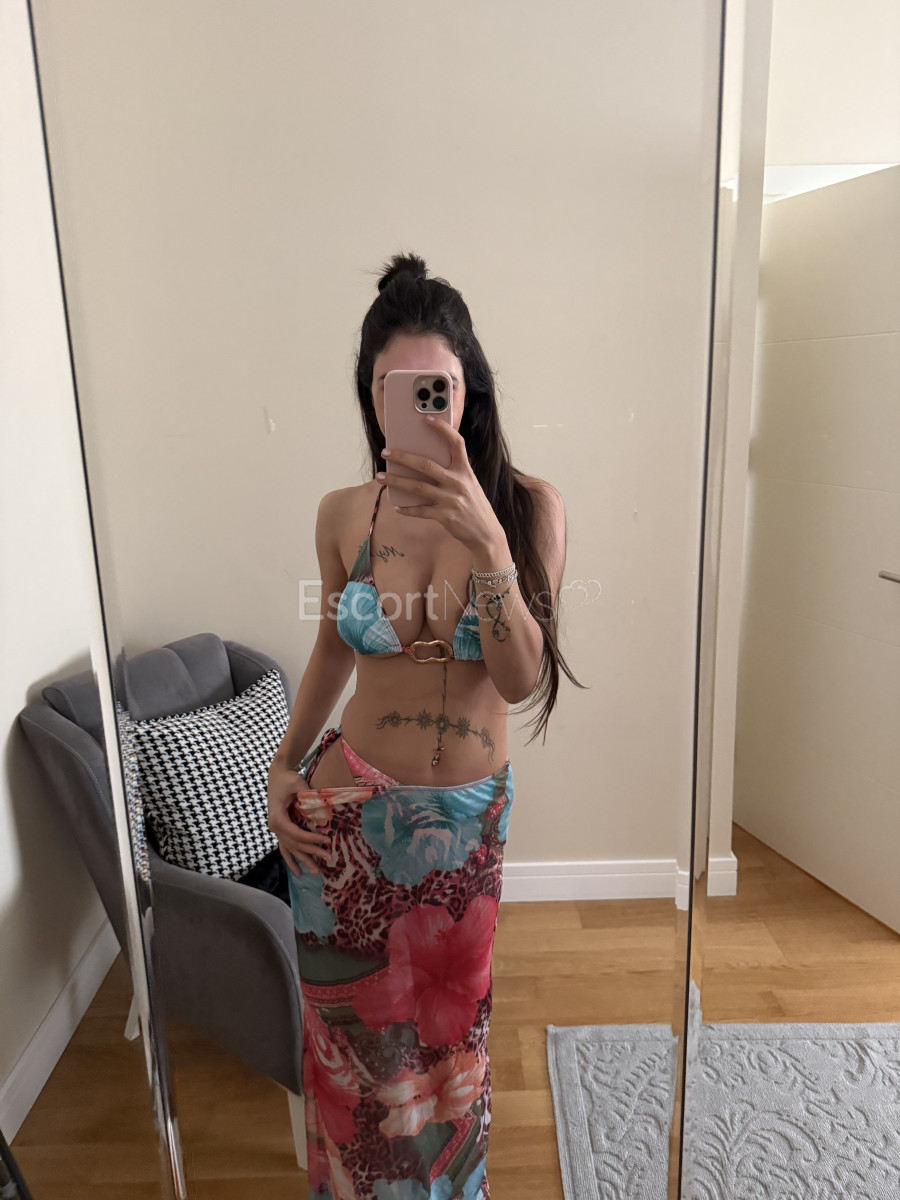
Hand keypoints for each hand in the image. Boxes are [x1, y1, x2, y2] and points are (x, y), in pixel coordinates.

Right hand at [266, 766, 330, 876]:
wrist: (278, 773)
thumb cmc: (288, 778)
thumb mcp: (299, 784)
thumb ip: (309, 798)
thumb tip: (323, 814)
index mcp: (277, 818)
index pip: (296, 834)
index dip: (311, 839)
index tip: (326, 840)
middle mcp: (274, 826)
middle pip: (294, 844)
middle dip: (311, 851)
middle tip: (328, 858)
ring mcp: (276, 829)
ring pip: (290, 848)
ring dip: (303, 859)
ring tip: (316, 871)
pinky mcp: (279, 829)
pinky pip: (284, 847)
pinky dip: (291, 859)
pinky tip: (298, 871)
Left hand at [378, 416, 503, 551]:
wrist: (486, 533)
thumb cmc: (473, 505)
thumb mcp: (469, 484)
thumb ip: (452, 472)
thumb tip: (422, 462)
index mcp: (466, 470)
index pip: (456, 443)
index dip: (442, 429)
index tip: (427, 418)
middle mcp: (458, 482)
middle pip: (426, 465)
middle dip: (403, 457)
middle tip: (386, 452)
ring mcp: (451, 500)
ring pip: (417, 487)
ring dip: (396, 481)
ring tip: (380, 477)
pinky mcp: (445, 516)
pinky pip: (420, 510)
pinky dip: (406, 508)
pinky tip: (396, 505)